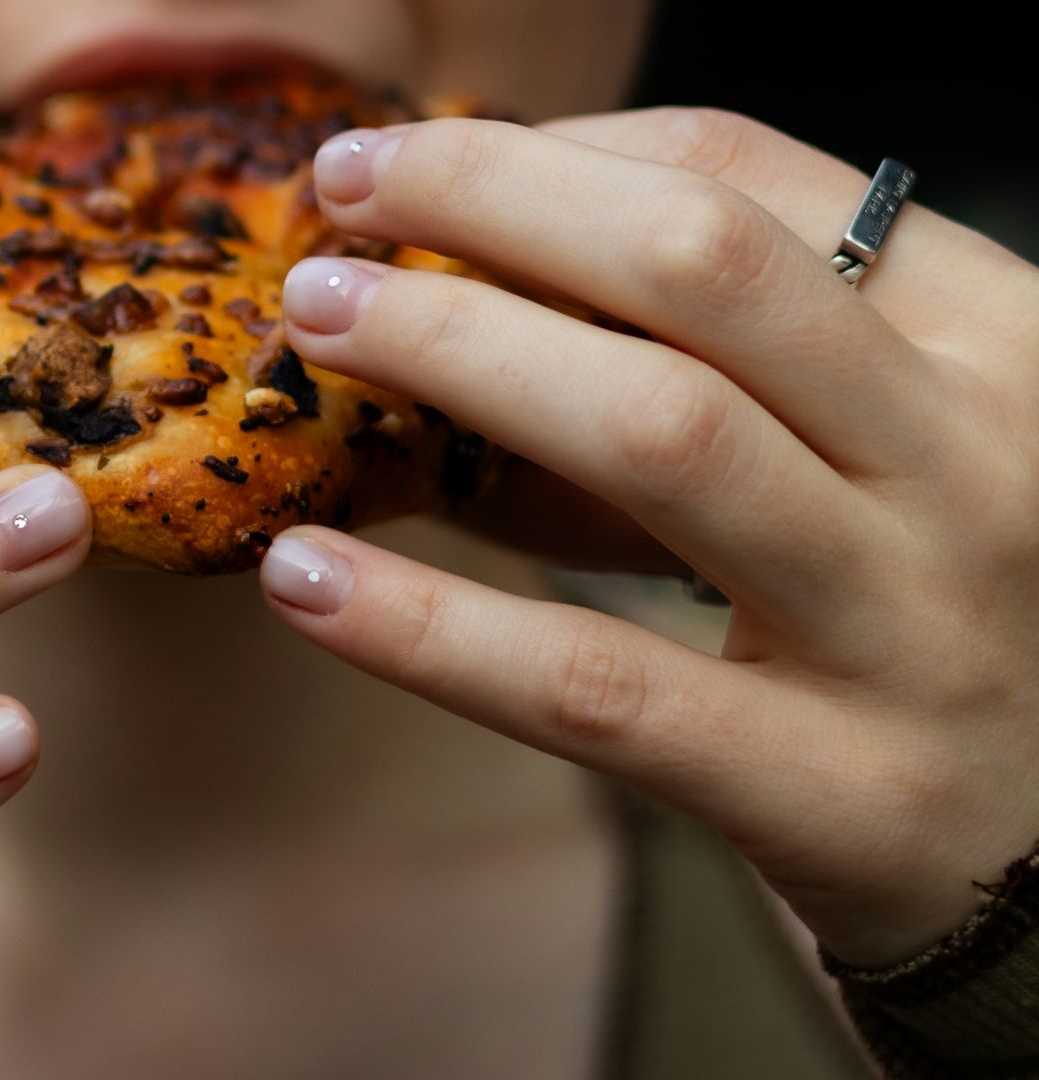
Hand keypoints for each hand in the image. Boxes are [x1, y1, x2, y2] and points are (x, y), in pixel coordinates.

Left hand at [266, 108, 1038, 965]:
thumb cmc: (928, 618)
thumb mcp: (867, 458)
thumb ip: (712, 372)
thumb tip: (454, 287)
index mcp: (987, 343)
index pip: (752, 182)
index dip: (555, 152)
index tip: (408, 158)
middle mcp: (971, 460)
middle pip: (703, 269)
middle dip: (495, 204)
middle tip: (338, 202)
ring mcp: (913, 625)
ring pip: (659, 437)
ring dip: (458, 355)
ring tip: (315, 331)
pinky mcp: (837, 788)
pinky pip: (597, 683)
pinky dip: (430, 626)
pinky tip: (304, 579)